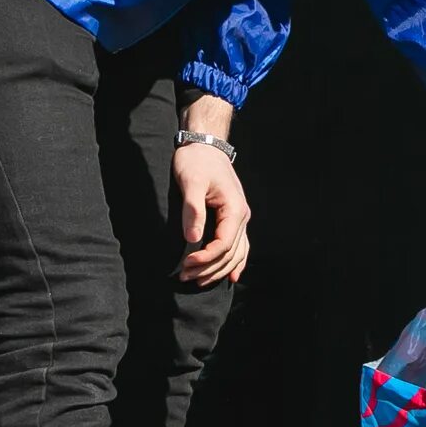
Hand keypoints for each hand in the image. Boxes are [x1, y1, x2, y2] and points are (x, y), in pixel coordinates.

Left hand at [174, 142, 250, 286]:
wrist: (205, 146)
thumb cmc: (196, 161)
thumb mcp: (190, 182)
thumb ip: (193, 210)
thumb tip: (192, 239)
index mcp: (234, 209)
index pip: (224, 244)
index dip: (205, 258)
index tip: (185, 264)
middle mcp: (241, 217)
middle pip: (230, 253)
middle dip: (208, 269)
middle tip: (184, 277)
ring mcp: (239, 219)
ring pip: (236, 254)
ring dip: (218, 270)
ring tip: (197, 280)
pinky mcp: (233, 219)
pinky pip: (240, 246)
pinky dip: (235, 263)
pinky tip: (230, 277)